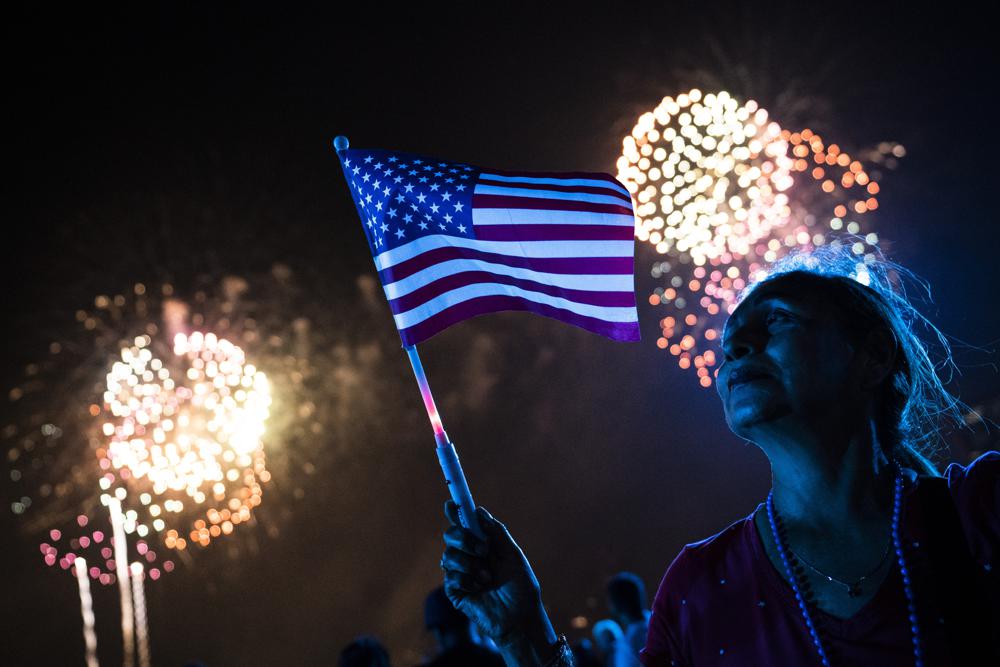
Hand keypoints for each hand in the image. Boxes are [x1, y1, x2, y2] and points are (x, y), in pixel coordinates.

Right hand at [440, 501, 556, 659]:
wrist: (520, 618)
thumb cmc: (521, 587)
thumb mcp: (512, 555)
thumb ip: (496, 532)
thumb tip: (478, 511)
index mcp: (483, 545)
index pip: (464, 524)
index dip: (455, 511)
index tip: (452, 503)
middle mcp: (469, 556)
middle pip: (451, 535)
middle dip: (464, 539)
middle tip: (484, 550)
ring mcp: (461, 573)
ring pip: (449, 556)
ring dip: (470, 564)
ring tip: (487, 578)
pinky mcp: (455, 591)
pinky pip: (451, 577)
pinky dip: (467, 580)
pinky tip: (479, 590)